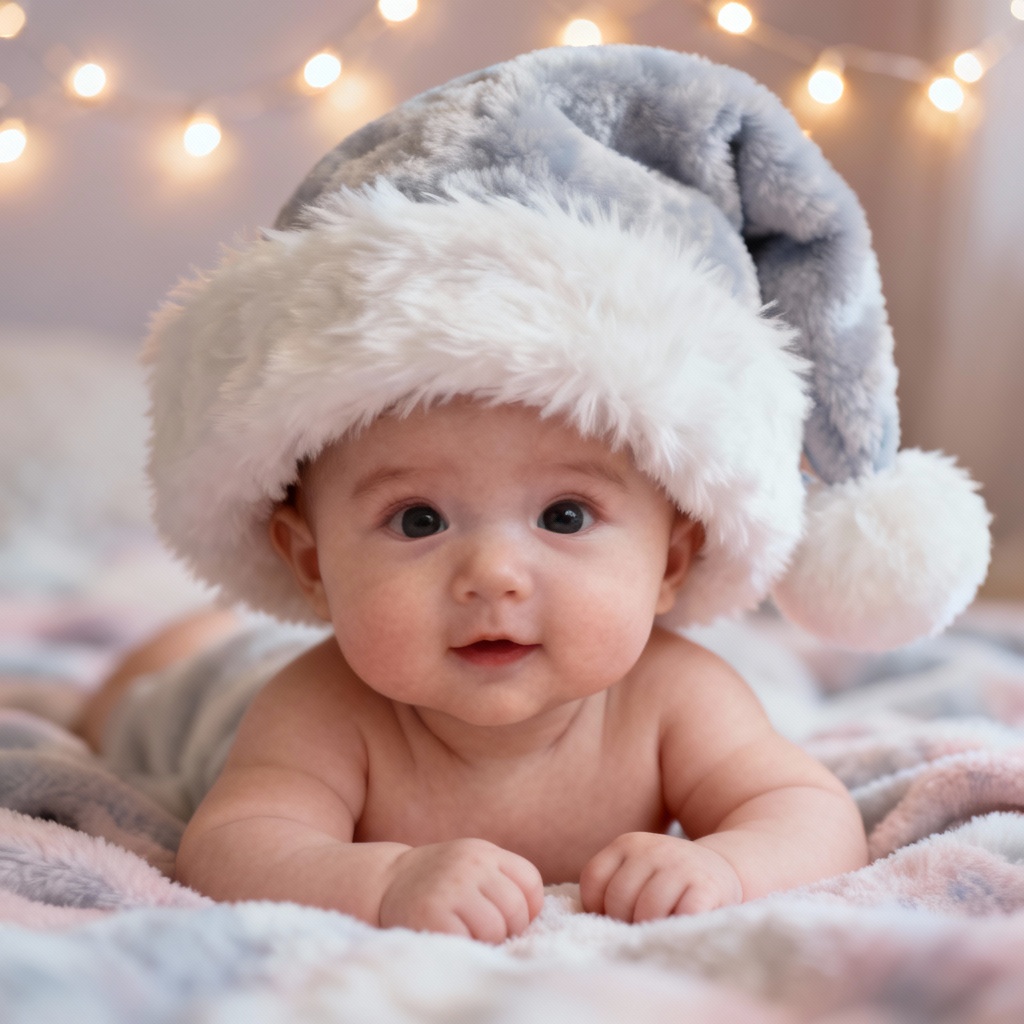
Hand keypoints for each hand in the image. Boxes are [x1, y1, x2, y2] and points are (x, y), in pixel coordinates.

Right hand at [378, 839, 543, 942]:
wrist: (385, 882)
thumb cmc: (439, 882)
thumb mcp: (472, 865)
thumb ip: (502, 879)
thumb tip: (532, 916)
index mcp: (485, 852)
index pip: (530, 882)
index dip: (525, 907)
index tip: (505, 915)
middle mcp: (470, 864)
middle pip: (516, 909)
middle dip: (505, 928)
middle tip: (482, 928)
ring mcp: (451, 887)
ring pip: (496, 929)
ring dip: (484, 940)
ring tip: (464, 931)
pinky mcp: (432, 913)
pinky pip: (468, 941)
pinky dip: (463, 946)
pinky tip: (449, 935)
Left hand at [580, 832, 742, 921]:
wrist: (725, 865)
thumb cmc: (670, 880)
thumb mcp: (637, 869)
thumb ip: (612, 885)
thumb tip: (584, 922)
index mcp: (627, 843)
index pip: (593, 880)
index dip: (597, 907)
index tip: (614, 915)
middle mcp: (651, 849)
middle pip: (618, 899)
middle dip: (625, 921)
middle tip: (640, 924)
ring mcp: (679, 866)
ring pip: (647, 910)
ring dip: (651, 927)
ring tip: (660, 926)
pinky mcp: (706, 886)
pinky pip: (680, 915)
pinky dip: (676, 927)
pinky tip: (680, 925)